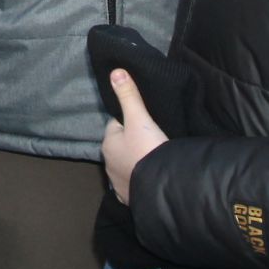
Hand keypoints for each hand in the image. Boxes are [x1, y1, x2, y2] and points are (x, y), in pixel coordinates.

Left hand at [101, 70, 168, 204]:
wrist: (160, 188)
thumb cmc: (148, 149)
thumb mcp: (140, 118)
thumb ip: (129, 95)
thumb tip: (115, 71)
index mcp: (107, 143)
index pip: (116, 125)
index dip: (131, 121)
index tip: (146, 123)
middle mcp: (108, 164)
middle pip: (121, 145)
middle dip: (134, 142)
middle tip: (154, 139)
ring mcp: (118, 183)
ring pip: (127, 165)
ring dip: (137, 161)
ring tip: (156, 156)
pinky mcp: (130, 198)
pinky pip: (134, 185)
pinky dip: (141, 180)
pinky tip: (152, 177)